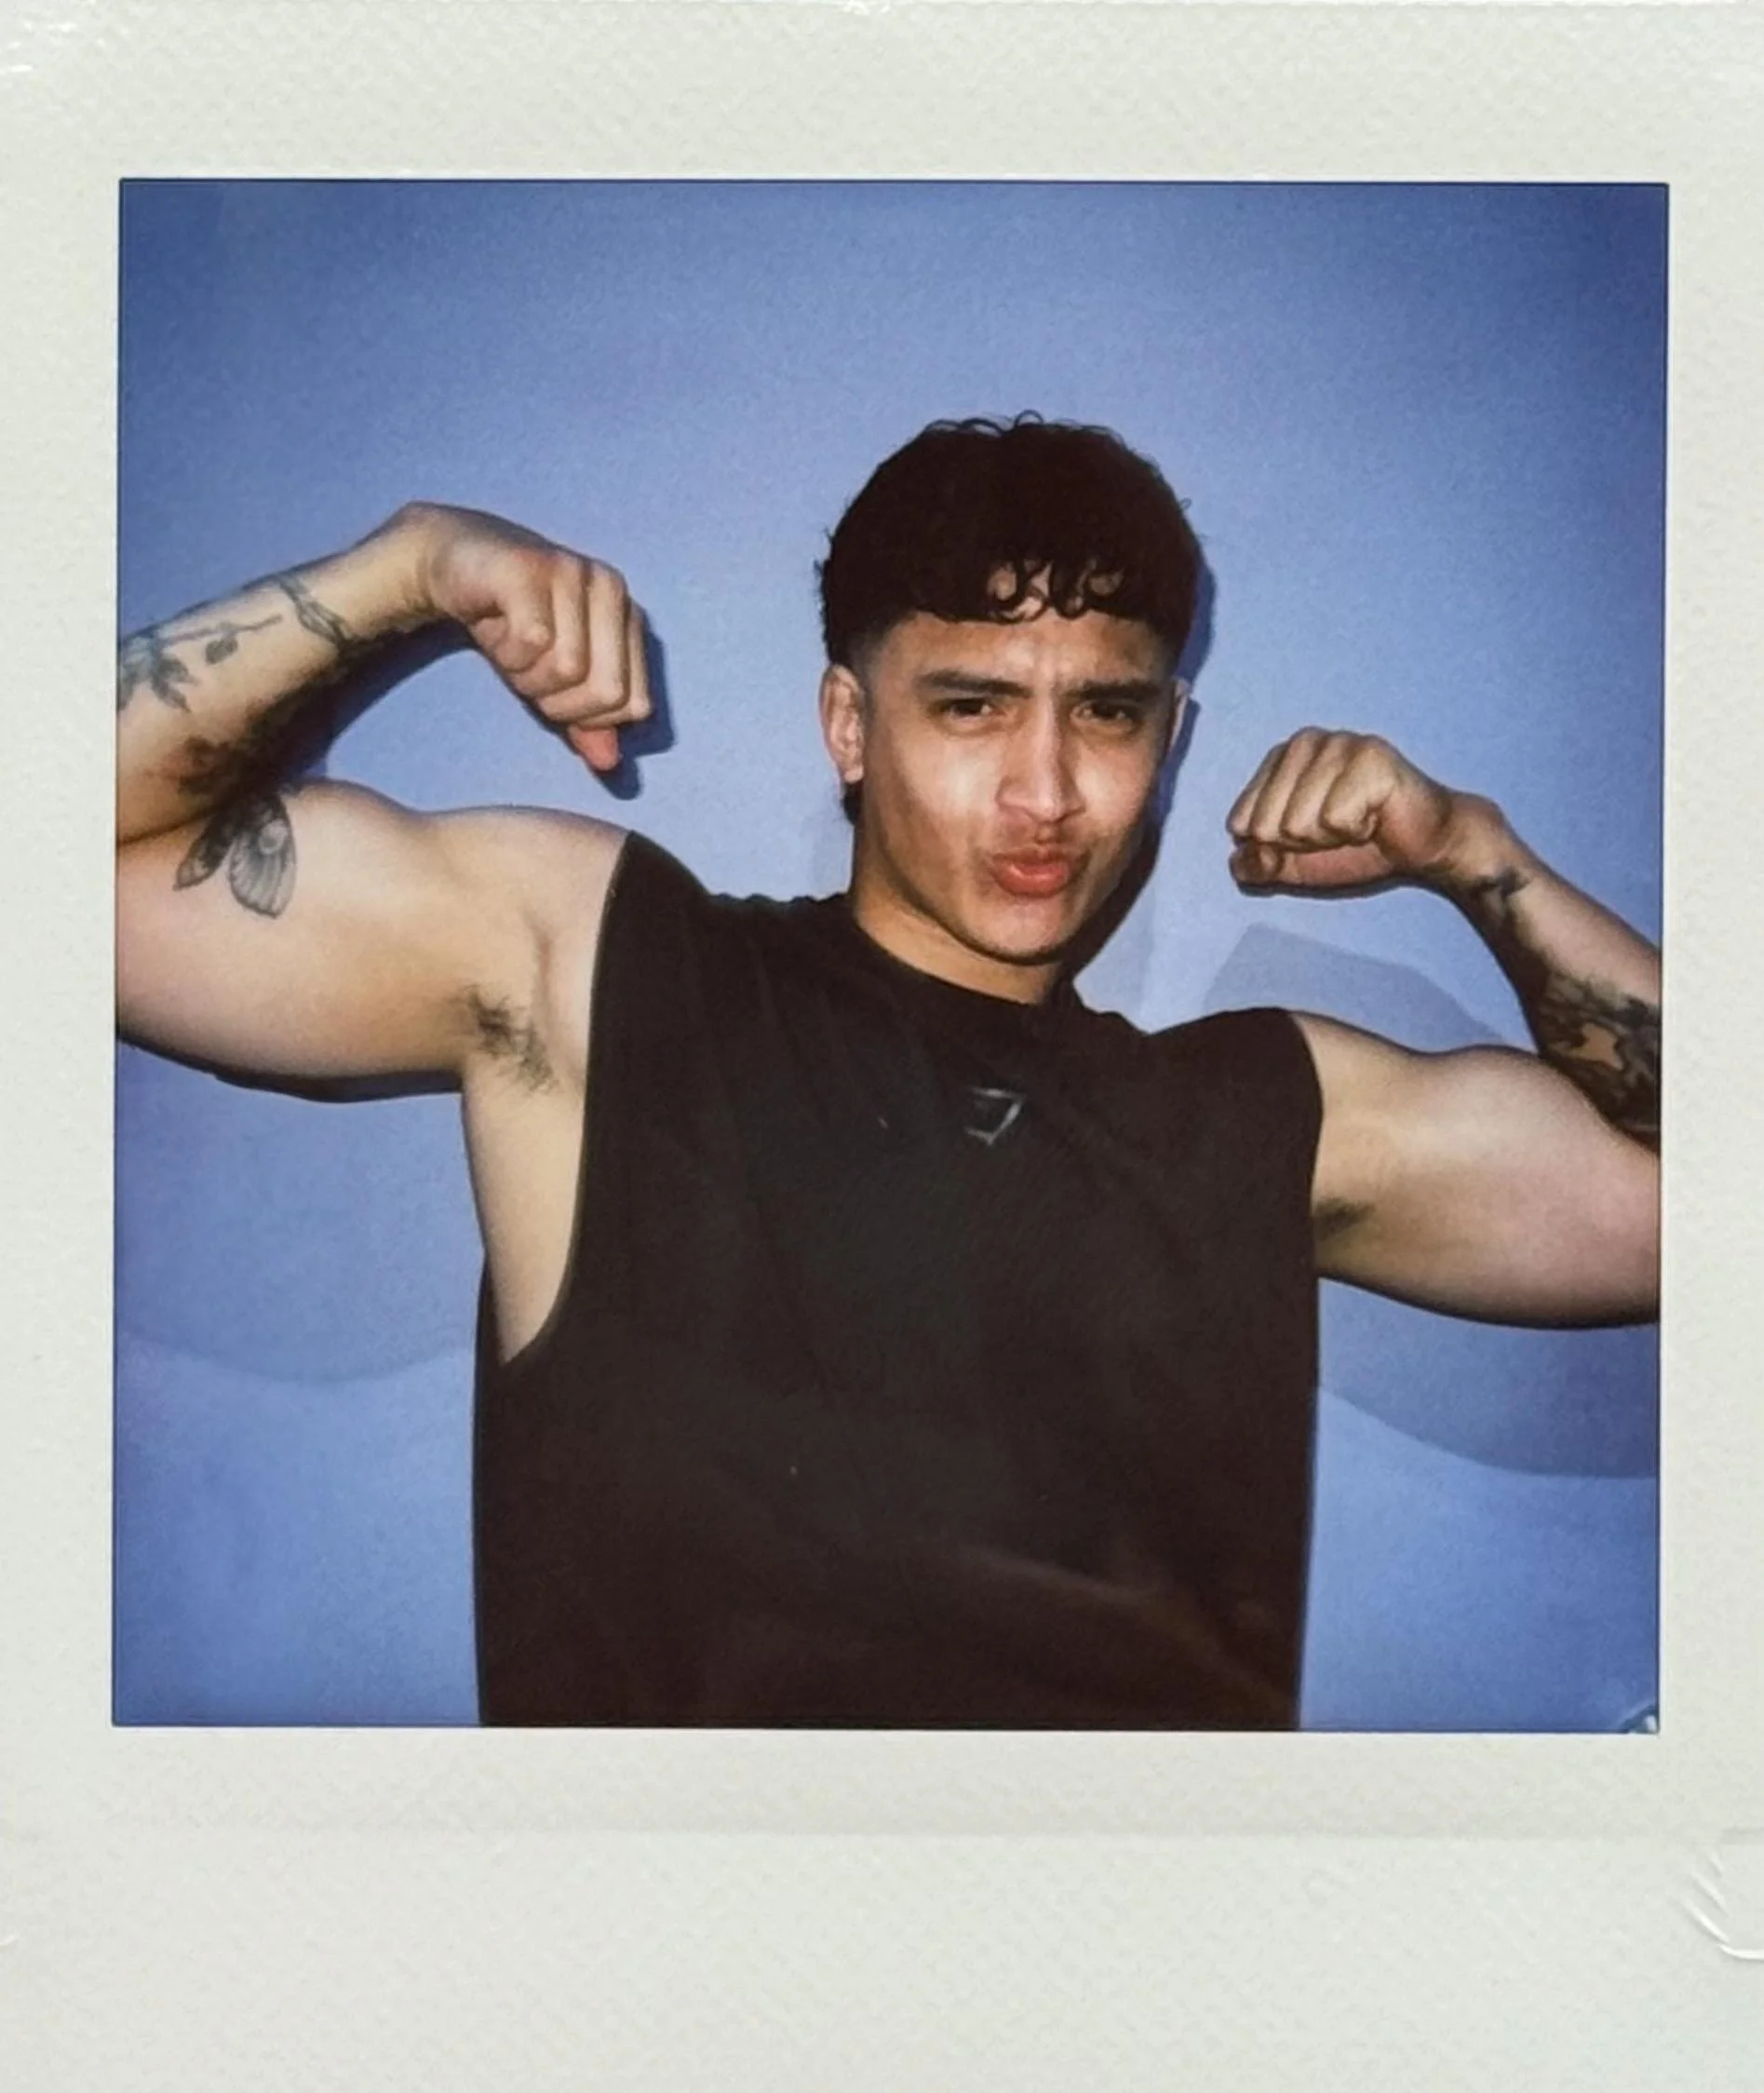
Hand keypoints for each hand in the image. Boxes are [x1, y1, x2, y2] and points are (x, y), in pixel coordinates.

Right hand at [399, 503, 652, 773]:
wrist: (455, 563)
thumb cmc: (512, 622)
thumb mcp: (553, 681)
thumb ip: (586, 721)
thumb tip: (609, 763)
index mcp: (629, 616)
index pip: (634, 704)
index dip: (589, 718)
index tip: (555, 691)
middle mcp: (611, 589)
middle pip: (607, 692)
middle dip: (559, 702)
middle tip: (528, 671)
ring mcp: (574, 573)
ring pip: (567, 669)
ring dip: (526, 675)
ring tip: (510, 644)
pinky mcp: (533, 568)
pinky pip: (533, 643)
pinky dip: (508, 652)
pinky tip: (495, 625)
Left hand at [1226, 729, 1471, 890]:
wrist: (1422, 848)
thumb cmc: (1358, 847)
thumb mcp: (1293, 862)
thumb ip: (1257, 863)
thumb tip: (1236, 863)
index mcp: (1279, 758)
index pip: (1241, 821)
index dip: (1277, 845)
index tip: (1313, 834)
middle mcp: (1305, 741)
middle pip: (1267, 823)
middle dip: (1302, 843)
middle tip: (1339, 830)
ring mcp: (1339, 744)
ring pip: (1298, 822)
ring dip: (1331, 838)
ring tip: (1359, 823)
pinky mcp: (1371, 758)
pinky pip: (1335, 818)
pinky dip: (1356, 832)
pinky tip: (1375, 819)